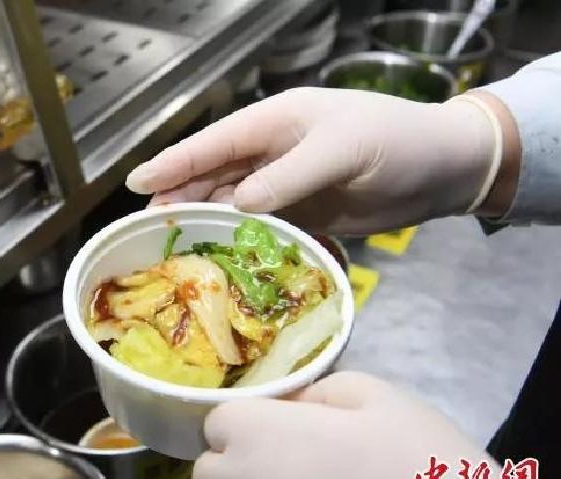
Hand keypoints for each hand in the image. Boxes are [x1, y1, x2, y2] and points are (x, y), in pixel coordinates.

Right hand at [127, 88, 509, 233]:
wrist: (444, 169)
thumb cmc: (396, 143)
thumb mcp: (342, 151)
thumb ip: (288, 177)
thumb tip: (238, 204)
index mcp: (276, 122)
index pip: (214, 143)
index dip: (174, 163)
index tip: (136, 183)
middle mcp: (272, 151)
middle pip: (214, 174)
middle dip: (180, 195)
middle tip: (146, 224)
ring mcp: (286, 182)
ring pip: (232, 201)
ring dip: (204, 219)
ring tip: (171, 242)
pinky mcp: (302, 210)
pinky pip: (259, 224)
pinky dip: (238, 237)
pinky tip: (218, 254)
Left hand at [193, 372, 531, 478]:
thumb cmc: (417, 457)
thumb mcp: (375, 396)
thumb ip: (317, 392)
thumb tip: (293, 405)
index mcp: (259, 437)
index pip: (217, 424)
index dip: (247, 421)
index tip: (280, 425)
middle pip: (212, 474)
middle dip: (239, 464)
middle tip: (293, 462)